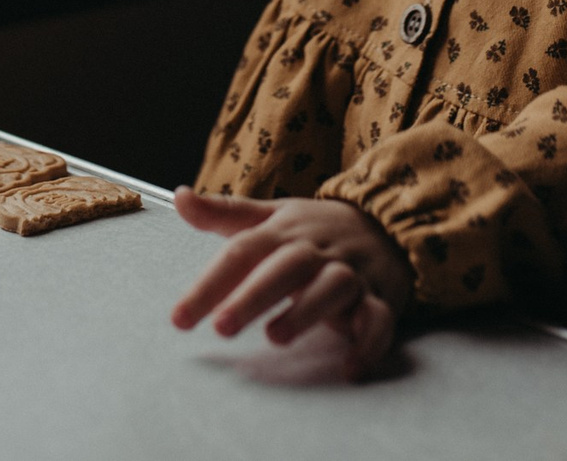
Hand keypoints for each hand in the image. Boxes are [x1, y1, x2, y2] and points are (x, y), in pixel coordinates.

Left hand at [169, 187, 411, 374]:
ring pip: (333, 288)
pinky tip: (349, 368)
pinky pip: (379, 321)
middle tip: (222, 326)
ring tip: (276, 337)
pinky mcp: (381, 299)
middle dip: (254, 296)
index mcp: (284, 232)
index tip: (179, 319)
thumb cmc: (315, 230)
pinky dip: (368, 344)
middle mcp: (317, 251)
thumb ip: (225, 212)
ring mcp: (351, 274)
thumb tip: (180, 198)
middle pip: (285, 267)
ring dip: (307, 311)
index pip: (242, 253)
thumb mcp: (271, 216)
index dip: (209, 285)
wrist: (387, 223)